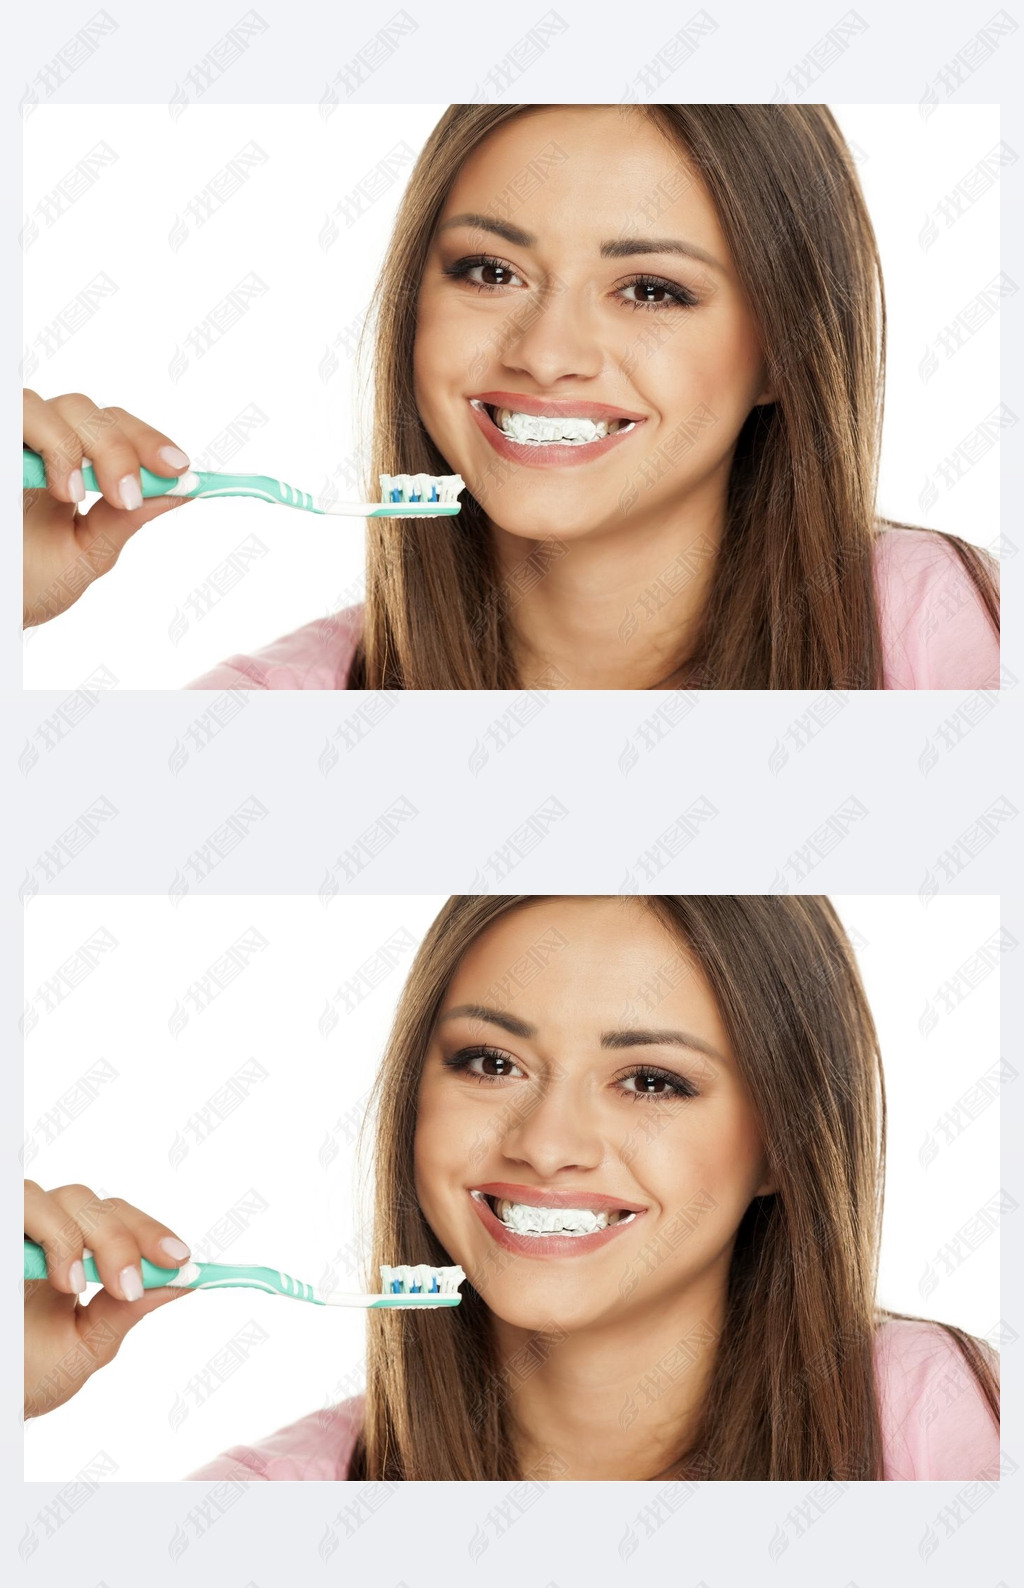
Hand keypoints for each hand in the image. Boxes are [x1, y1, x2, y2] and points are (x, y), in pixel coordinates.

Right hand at [23, 389, 196, 627]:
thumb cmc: (28, 580)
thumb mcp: (87, 554)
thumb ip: (125, 520)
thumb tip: (181, 492)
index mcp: (71, 465)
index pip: (115, 428)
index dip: (148, 441)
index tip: (179, 470)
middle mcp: (41, 443)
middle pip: (87, 410)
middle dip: (119, 449)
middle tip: (127, 496)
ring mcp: (15, 442)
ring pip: (49, 406)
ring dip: (73, 446)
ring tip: (75, 497)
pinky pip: (15, 413)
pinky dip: (46, 444)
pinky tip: (57, 485)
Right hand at [24, 1179, 194, 1417]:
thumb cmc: (25, 1372)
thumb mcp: (85, 1347)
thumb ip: (126, 1312)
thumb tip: (182, 1282)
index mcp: (73, 1254)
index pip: (118, 1219)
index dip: (150, 1232)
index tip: (180, 1261)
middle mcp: (47, 1232)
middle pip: (95, 1203)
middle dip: (123, 1240)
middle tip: (130, 1284)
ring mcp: (23, 1229)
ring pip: (66, 1197)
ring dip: (84, 1237)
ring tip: (78, 1287)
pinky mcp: (2, 1230)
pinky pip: (24, 1202)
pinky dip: (52, 1233)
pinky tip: (60, 1277)